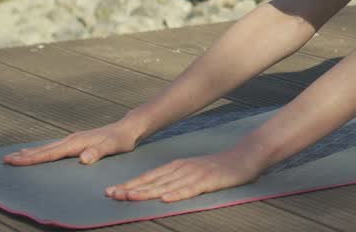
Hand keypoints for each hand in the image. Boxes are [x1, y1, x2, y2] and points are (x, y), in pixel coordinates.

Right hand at [3, 119, 142, 165]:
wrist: (128, 128)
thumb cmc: (122, 139)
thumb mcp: (113, 147)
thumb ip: (99, 152)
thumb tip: (83, 158)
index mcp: (76, 142)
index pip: (50, 153)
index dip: (31, 158)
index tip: (14, 160)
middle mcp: (71, 140)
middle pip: (43, 149)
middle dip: (24, 155)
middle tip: (5, 160)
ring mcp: (73, 140)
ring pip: (47, 147)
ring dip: (30, 153)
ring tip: (14, 156)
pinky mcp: (76, 142)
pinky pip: (54, 148)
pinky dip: (42, 151)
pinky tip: (37, 154)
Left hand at [104, 147, 264, 202]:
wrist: (245, 156)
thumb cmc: (218, 167)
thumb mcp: (192, 170)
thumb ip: (174, 179)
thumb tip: (155, 191)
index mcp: (176, 166)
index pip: (148, 177)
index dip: (129, 184)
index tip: (110, 191)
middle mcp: (182, 169)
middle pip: (152, 181)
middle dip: (131, 189)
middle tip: (111, 195)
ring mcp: (195, 174)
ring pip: (167, 185)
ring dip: (147, 192)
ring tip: (129, 197)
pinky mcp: (209, 181)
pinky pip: (191, 189)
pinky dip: (177, 194)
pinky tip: (165, 199)